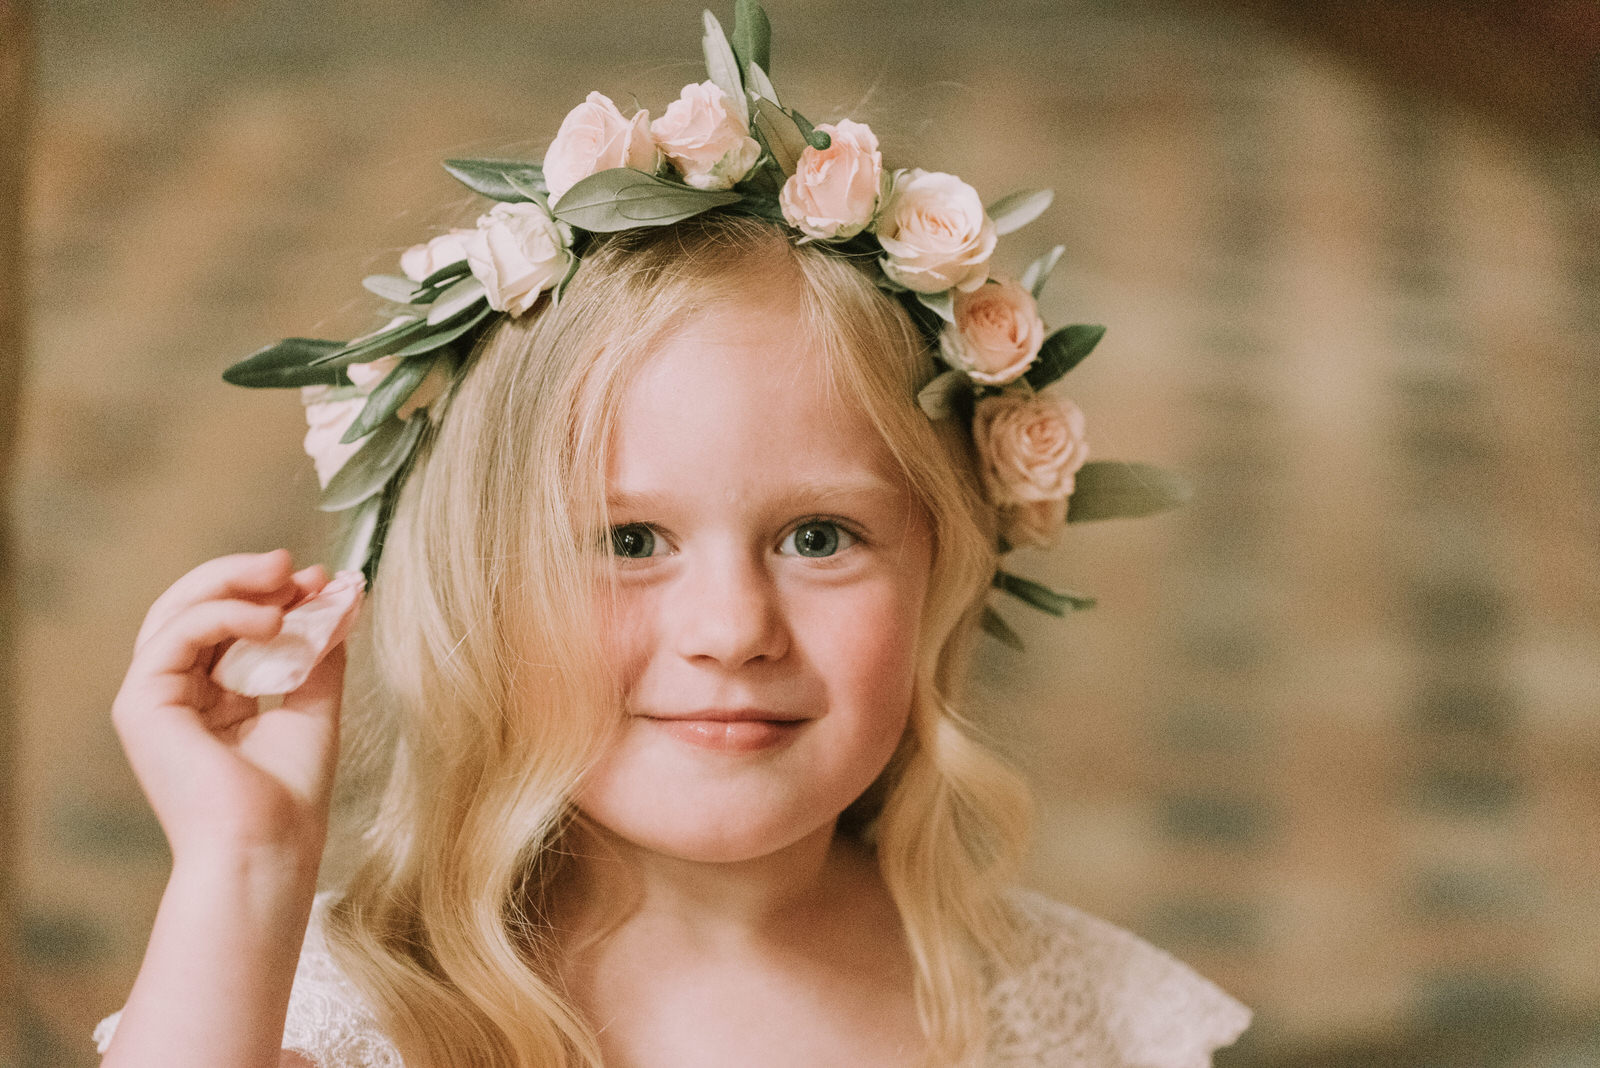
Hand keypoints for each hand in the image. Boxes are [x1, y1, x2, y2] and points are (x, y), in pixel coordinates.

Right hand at [112, 549, 348, 869]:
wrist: (268, 846)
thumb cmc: (290, 795)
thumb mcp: (314, 706)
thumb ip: (318, 652)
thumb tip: (341, 597)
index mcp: (214, 698)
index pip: (231, 624)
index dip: (273, 594)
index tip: (323, 579)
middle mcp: (178, 694)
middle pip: (197, 607)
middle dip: (248, 577)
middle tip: (295, 563)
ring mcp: (154, 698)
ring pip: (179, 609)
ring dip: (235, 583)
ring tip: (288, 580)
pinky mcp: (141, 703)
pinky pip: (178, 633)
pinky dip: (225, 613)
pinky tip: (271, 619)